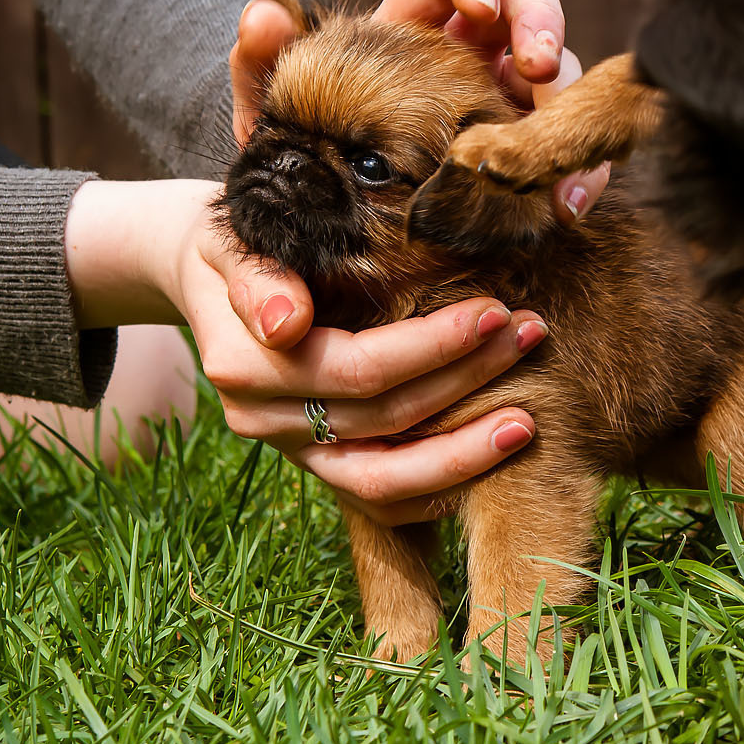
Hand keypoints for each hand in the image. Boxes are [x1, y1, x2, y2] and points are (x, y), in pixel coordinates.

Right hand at [64, 179, 553, 524]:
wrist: (212, 276)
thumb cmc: (238, 239)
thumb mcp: (232, 240)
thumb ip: (257, 276)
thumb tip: (285, 323)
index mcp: (245, 365)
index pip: (357, 368)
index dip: (431, 348)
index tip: (495, 310)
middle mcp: (265, 420)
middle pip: (383, 422)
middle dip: (467, 383)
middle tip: (532, 336)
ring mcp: (294, 452)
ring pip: (384, 483)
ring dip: (463, 455)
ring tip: (527, 421)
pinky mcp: (320, 467)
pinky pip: (382, 504)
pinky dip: (439, 487)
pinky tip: (494, 458)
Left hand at [227, 0, 610, 217]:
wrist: (318, 232)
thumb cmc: (306, 156)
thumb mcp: (275, 114)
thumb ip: (262, 65)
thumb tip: (261, 14)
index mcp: (414, 20)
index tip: (478, 6)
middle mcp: (472, 48)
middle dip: (542, 22)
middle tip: (538, 68)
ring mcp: (511, 98)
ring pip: (565, 71)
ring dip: (572, 101)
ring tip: (557, 144)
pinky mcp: (535, 151)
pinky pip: (574, 146)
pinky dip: (585, 169)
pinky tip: (569, 201)